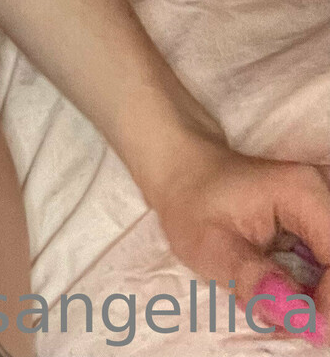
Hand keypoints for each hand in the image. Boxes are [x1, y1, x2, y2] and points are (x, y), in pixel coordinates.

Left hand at [150, 135, 329, 343]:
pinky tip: (281, 292)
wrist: (184, 174)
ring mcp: (322, 205)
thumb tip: (296, 315)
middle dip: (322, 300)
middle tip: (288, 319)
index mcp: (303, 193)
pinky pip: (326, 262)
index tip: (302, 324)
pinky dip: (312, 288)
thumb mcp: (211, 245)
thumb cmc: (192, 204)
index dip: (328, 299)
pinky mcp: (318, 222)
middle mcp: (322, 194)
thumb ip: (253, 279)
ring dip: (316, 296)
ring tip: (279, 305)